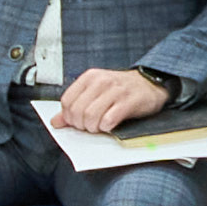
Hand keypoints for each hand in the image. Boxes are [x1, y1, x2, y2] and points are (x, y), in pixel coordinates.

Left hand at [54, 67, 168, 136]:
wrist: (150, 83)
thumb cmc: (121, 89)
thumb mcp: (95, 92)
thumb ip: (75, 105)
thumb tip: (56, 122)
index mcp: (89, 77)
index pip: (67, 101)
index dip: (68, 117)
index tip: (77, 122)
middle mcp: (101, 81)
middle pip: (77, 111)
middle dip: (81, 125)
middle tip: (89, 127)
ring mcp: (115, 91)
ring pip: (91, 116)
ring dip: (93, 128)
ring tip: (100, 126)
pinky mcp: (128, 101)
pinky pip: (109, 120)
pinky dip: (107, 127)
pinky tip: (110, 125)